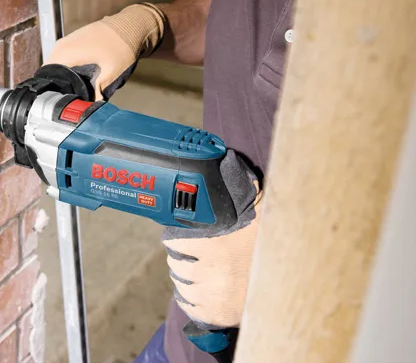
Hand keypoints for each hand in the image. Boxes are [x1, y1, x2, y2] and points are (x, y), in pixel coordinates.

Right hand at [47, 4, 164, 99]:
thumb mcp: (112, 71)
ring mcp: (67, 41)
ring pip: (56, 64)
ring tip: (74, 89)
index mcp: (66, 52)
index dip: (53, 91)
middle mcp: (62, 46)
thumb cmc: (121, 45)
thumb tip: (91, 106)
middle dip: (58, 85)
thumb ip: (99, 90)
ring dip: (63, 76)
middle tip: (70, 99)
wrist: (131, 24)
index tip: (61, 102)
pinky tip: (79, 77)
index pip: (47, 76)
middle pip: (50, 71)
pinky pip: (63, 57)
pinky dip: (68, 68)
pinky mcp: (74, 40)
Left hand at [162, 151, 261, 328]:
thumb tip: (229, 157)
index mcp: (216, 246)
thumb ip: (241, 187)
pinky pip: (191, 306)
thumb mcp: (260, 211)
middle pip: (176, 265)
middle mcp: (212, 273)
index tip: (177, 236)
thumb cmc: (275, 242)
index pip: (175, 242)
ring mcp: (214, 297)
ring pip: (182, 286)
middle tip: (190, 253)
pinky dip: (192, 299)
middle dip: (181, 258)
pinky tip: (201, 289)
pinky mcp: (218, 315)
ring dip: (185, 278)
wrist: (297, 280)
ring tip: (198, 270)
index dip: (175, 238)